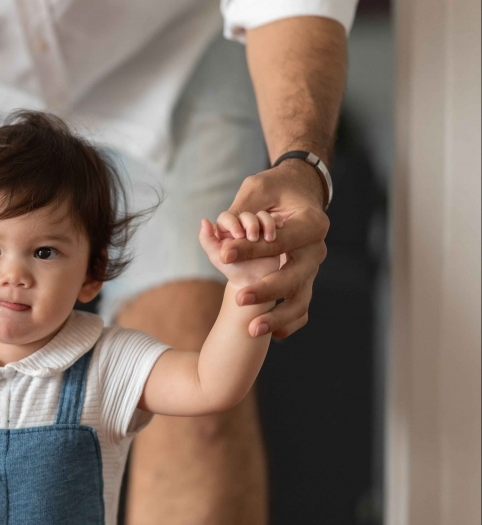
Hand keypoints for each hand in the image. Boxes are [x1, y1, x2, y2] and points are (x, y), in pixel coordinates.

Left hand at [199, 216, 282, 287]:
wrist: (255, 282)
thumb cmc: (233, 269)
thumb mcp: (217, 256)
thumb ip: (207, 240)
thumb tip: (204, 220)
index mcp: (226, 229)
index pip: (227, 217)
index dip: (232, 222)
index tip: (238, 235)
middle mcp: (242, 225)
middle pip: (246, 214)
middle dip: (250, 224)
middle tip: (252, 238)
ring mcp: (258, 227)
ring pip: (262, 215)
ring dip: (266, 223)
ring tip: (268, 238)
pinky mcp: (271, 231)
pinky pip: (276, 220)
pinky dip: (278, 222)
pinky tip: (278, 231)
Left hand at [217, 160, 329, 337]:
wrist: (301, 193)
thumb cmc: (278, 188)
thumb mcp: (259, 189)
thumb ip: (238, 209)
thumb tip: (209, 226)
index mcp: (312, 224)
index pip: (281, 241)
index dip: (252, 249)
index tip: (224, 255)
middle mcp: (316, 249)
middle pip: (295, 276)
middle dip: (267, 290)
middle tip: (239, 298)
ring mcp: (312, 269)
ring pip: (301, 299)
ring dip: (278, 316)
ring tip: (253, 329)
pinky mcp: (304, 282)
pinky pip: (301, 309)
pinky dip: (289, 323)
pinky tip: (273, 335)